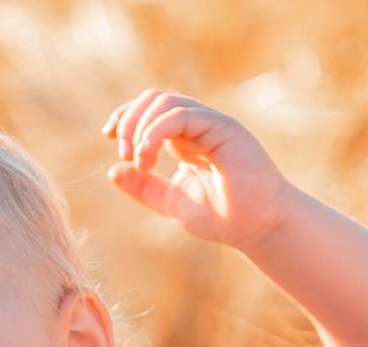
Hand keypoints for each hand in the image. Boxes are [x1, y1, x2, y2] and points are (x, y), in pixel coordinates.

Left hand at [103, 89, 293, 249]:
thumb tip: (112, 170)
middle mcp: (198, 127)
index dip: (125, 116)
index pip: (150, 109)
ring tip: (138, 159)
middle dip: (128, 119)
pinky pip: (182, 115)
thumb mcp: (171, 202)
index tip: (109, 136)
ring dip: (140, 126)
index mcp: (185, 140)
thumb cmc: (223, 217)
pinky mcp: (223, 128)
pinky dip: (156, 131)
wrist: (258, 227)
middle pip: (154, 98)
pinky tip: (147, 156)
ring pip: (165, 101)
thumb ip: (143, 187)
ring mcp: (211, 124)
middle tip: (124, 153)